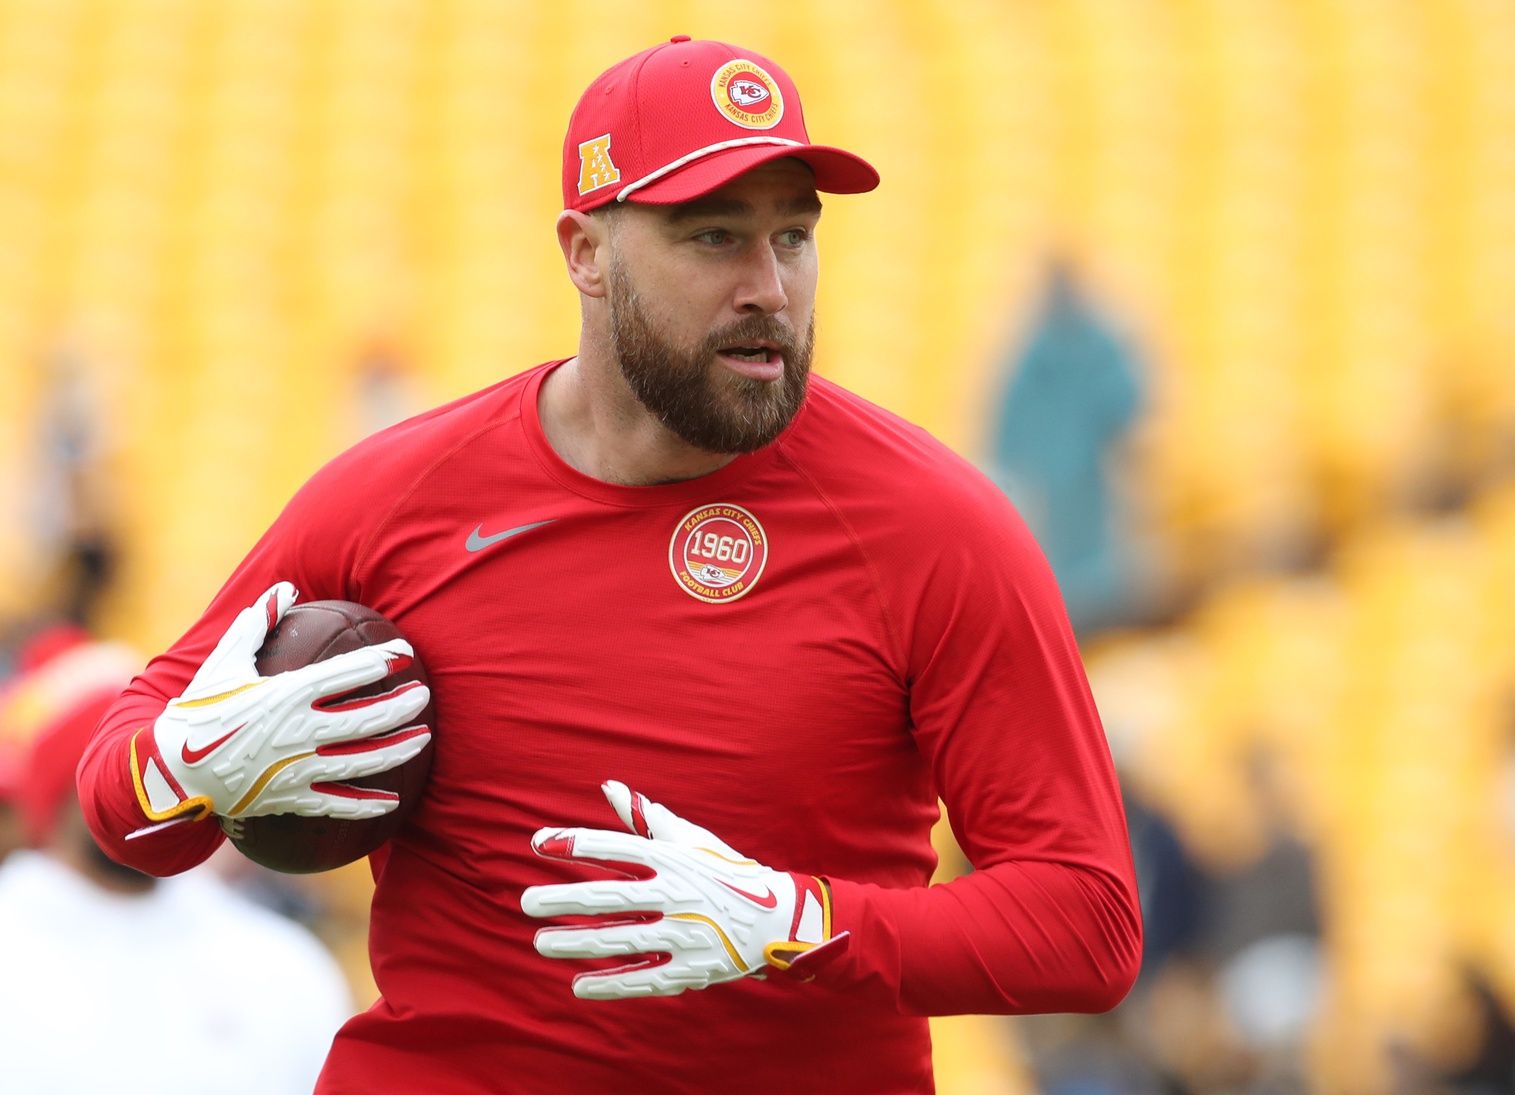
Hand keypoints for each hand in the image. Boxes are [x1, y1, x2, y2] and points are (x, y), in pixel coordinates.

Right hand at [129, 582, 431, 822]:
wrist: (171, 771)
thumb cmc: (199, 710)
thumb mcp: (225, 661)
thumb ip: (257, 624)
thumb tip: (286, 588)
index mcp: (285, 696)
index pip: (345, 674)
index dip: (379, 661)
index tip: (405, 651)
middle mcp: (298, 732)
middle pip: (364, 720)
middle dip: (400, 706)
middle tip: (425, 695)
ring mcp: (297, 768)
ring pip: (361, 762)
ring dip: (397, 750)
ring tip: (424, 738)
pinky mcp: (291, 798)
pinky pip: (336, 804)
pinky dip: (367, 805)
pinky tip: (395, 802)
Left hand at [521, 780, 848, 998]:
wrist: (777, 918)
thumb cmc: (723, 871)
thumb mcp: (689, 839)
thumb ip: (646, 817)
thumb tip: (608, 787)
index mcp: (674, 859)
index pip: (616, 848)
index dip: (576, 844)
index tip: (539, 843)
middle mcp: (678, 895)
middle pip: (609, 898)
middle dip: (562, 899)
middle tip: (525, 902)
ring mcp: (685, 935)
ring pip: (619, 940)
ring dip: (575, 943)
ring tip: (541, 941)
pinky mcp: (692, 969)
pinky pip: (645, 980)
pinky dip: (611, 984)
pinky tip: (579, 985)